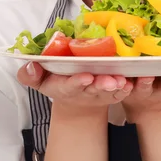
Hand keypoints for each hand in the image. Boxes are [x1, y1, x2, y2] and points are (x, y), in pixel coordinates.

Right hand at [17, 61, 133, 114]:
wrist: (75, 95)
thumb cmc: (57, 80)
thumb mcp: (40, 79)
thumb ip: (31, 74)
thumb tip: (30, 65)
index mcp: (65, 86)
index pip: (70, 85)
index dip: (77, 81)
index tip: (85, 77)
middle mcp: (84, 89)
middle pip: (93, 88)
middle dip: (101, 84)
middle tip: (109, 80)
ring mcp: (99, 91)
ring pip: (109, 90)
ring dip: (116, 86)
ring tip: (121, 81)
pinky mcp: (111, 92)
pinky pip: (120, 92)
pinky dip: (125, 88)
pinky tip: (130, 82)